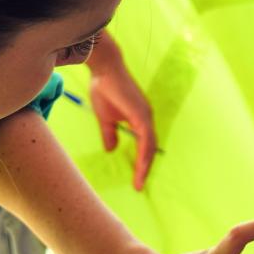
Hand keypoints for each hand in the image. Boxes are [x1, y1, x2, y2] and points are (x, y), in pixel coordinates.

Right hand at [85, 31, 157, 189]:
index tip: (136, 178)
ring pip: (150, 146)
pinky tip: (140, 166)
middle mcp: (146, 117)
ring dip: (145, 165)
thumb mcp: (105, 118)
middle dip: (145, 168)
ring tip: (139, 182)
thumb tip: (111, 150)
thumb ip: (110, 134)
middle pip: (150, 148)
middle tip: (139, 185)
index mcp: (139, 118)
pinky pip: (146, 138)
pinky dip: (144, 154)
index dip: (142, 161)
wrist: (103, 68)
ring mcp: (146, 115)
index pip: (144, 144)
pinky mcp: (141, 113)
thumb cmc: (104, 88)